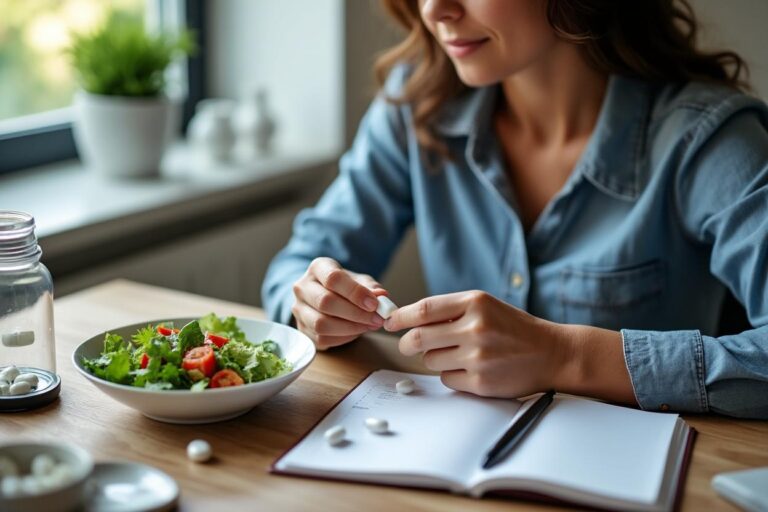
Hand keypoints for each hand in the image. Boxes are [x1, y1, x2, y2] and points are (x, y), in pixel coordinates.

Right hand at [292, 257, 387, 349]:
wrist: (326, 297)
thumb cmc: (345, 287)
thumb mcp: (360, 281)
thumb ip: (371, 288)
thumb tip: (382, 297)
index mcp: (318, 268)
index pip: (333, 278)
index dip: (355, 292)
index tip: (374, 304)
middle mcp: (302, 287)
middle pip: (325, 301)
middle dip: (355, 313)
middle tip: (376, 319)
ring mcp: (299, 309)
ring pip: (321, 324)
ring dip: (350, 328)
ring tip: (368, 326)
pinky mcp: (301, 329)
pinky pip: (322, 338)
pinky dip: (344, 338)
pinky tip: (356, 332)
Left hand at [383, 291, 567, 396]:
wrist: (552, 353)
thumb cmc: (515, 328)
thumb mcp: (485, 306)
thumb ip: (450, 310)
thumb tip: (408, 319)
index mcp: (476, 302)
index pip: (424, 309)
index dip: (400, 317)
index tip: (390, 322)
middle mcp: (476, 328)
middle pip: (418, 338)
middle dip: (406, 343)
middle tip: (407, 344)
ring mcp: (478, 357)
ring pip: (430, 360)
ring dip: (434, 358)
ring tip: (457, 354)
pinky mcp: (481, 382)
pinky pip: (447, 379)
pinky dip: (451, 374)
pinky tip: (471, 368)